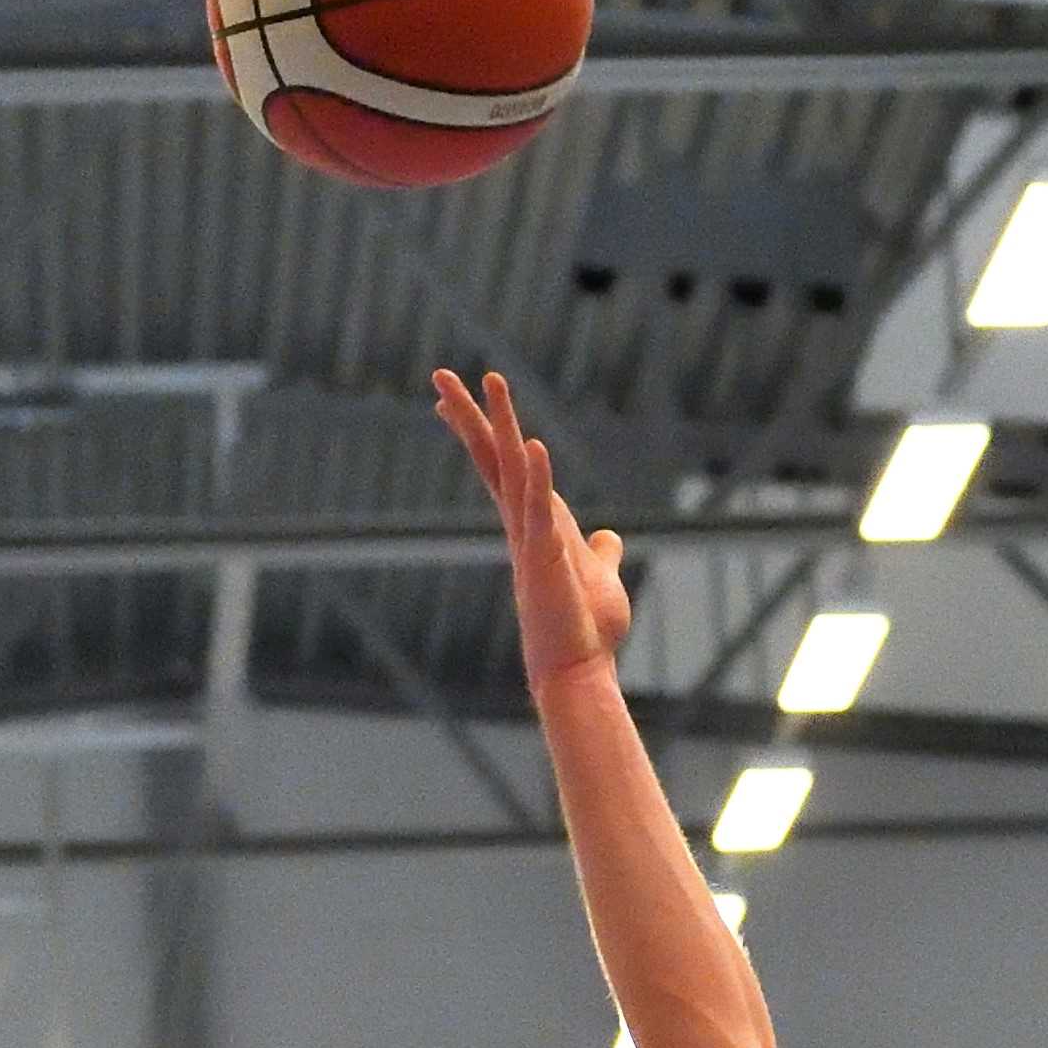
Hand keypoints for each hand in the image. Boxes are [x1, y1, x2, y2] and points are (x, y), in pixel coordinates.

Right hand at [432, 370, 630, 689]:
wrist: (578, 671)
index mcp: (534, 525)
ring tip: (487, 381)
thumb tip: (608, 539)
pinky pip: (538, 508)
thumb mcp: (601, 578)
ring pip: (510, 469)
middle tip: (440, 375)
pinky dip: (537, 476)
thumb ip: (601, 553)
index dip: (482, 432)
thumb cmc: (587, 630)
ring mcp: (530, 537)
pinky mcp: (545, 556)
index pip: (503, 468)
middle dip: (468, 416)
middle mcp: (523, 525)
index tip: (455, 403)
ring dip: (498, 424)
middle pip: (491, 458)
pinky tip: (533, 443)